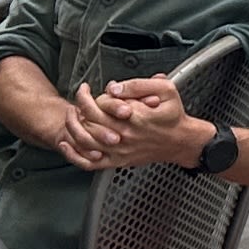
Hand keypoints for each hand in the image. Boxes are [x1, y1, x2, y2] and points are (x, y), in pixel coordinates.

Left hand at [59, 75, 210, 170]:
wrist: (181, 142)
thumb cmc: (173, 117)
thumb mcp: (166, 90)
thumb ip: (139, 85)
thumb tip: (114, 87)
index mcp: (134, 117)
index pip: (100, 104)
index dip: (89, 95)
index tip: (86, 89)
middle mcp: (124, 135)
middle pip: (89, 121)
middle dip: (78, 106)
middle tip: (77, 99)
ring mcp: (119, 151)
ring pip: (84, 141)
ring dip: (72, 127)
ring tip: (71, 115)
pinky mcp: (118, 161)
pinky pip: (89, 163)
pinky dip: (74, 155)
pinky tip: (66, 144)